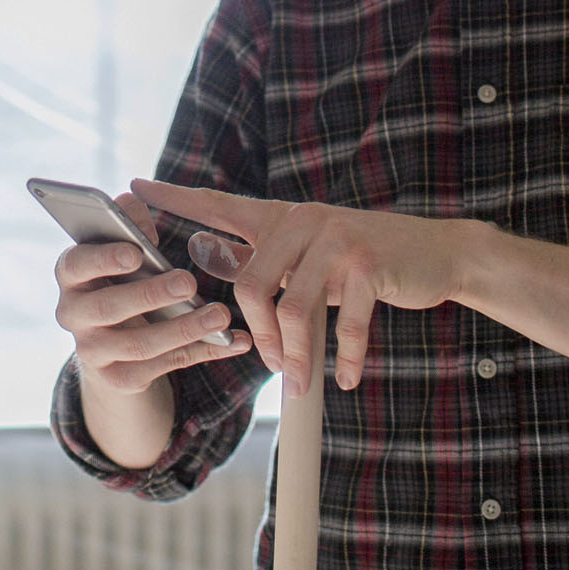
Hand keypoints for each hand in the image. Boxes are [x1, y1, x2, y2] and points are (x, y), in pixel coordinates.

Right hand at [52, 192, 250, 396]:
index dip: (103, 259)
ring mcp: (94, 351)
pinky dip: (202, 352)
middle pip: (108, 308)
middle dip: (149, 294)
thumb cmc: (122, 274)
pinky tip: (233, 341)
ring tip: (221, 315)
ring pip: (139, 344)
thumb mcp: (122, 246)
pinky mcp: (120, 378)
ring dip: (184, 329)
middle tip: (188, 281)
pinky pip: (163, 367)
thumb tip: (134, 199)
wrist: (111, 337)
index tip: (136, 253)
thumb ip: (127, 219)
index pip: (76, 264)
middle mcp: (73, 315)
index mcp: (71, 274)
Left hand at [131, 178, 466, 395]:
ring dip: (295, 356)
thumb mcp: (309, 255)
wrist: (434, 253)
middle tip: (270, 366)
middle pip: (252, 283)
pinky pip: (344, 324)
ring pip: (293, 308)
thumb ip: (267, 259)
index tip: (134, 186)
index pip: (218, 204)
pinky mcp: (367, 263)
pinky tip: (347, 379)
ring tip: (300, 382)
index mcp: (281, 218)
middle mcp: (302, 220)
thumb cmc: (362, 260)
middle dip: (257, 335)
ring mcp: (336, 239)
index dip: (175, 197)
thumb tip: (213, 258)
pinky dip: (344, 358)